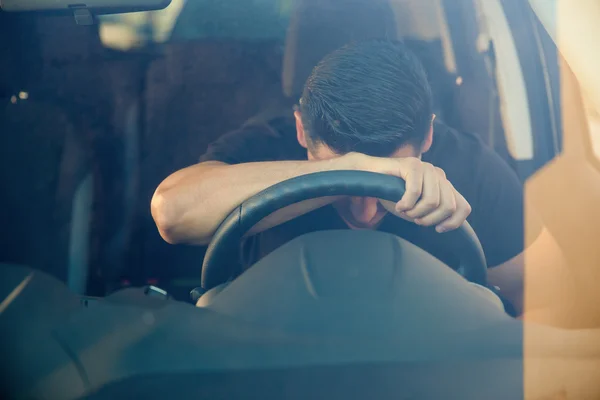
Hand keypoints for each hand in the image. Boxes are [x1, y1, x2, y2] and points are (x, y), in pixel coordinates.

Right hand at [349, 154, 471, 231]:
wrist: (370, 175)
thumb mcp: (417, 209)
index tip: (438, 229)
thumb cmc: (392, 193)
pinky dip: (406, 203)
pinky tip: (398, 204)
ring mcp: (427, 168)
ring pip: (432, 201)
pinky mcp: (412, 165)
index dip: (453, 222)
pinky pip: (415, 192)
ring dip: (415, 212)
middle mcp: (439, 175)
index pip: (463, 207)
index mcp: (444, 186)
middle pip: (448, 207)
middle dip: (429, 219)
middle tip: (413, 218)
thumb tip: (444, 225)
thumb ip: (432, 214)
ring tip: (404, 210)